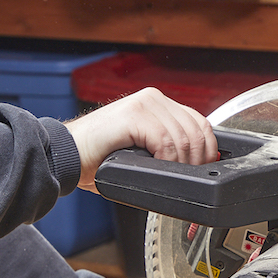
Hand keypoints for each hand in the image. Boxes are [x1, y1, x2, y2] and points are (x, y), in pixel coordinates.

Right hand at [64, 87, 216, 192]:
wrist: (68, 155)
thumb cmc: (100, 157)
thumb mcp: (144, 149)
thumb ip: (168, 147)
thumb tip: (194, 164)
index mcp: (159, 104)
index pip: (200, 123)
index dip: (208, 150)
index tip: (203, 169)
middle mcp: (154, 99)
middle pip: (197, 131)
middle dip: (197, 161)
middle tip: (187, 178)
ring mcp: (145, 104)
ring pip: (184, 138)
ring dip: (182, 164)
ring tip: (170, 176)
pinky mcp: (134, 115)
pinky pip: (166, 141)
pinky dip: (167, 161)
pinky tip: (158, 169)